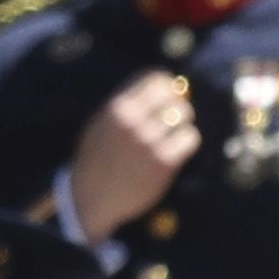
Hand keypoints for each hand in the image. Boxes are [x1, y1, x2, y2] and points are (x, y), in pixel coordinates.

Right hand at [66, 71, 198, 238]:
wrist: (89, 200)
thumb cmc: (96, 161)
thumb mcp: (100, 125)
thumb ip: (127, 104)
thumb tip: (168, 84)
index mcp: (116, 109)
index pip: (154, 77)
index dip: (165, 86)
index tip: (167, 97)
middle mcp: (131, 121)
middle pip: (173, 94)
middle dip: (176, 104)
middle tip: (171, 119)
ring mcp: (148, 141)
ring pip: (183, 115)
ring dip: (180, 125)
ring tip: (170, 138)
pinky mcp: (163, 161)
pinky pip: (189, 138)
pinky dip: (185, 143)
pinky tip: (173, 153)